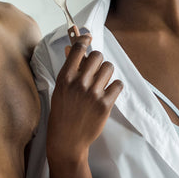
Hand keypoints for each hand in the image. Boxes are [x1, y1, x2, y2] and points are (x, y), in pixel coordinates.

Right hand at [47, 35, 122, 166]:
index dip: (84, 39)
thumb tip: (71, 48)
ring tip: (101, 84)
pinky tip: (108, 94)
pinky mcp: (105, 104)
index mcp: (65, 78)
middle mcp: (79, 83)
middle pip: (97, 56)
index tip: (88, 37)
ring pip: (109, 68)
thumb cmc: (62, 114)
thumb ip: (69, 69)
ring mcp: (92, 94)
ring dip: (107, 74)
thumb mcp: (61, 89)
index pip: (77, 49)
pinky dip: (114, 88)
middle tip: (96, 70)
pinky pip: (118, 84)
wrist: (67, 140)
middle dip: (98, 61)